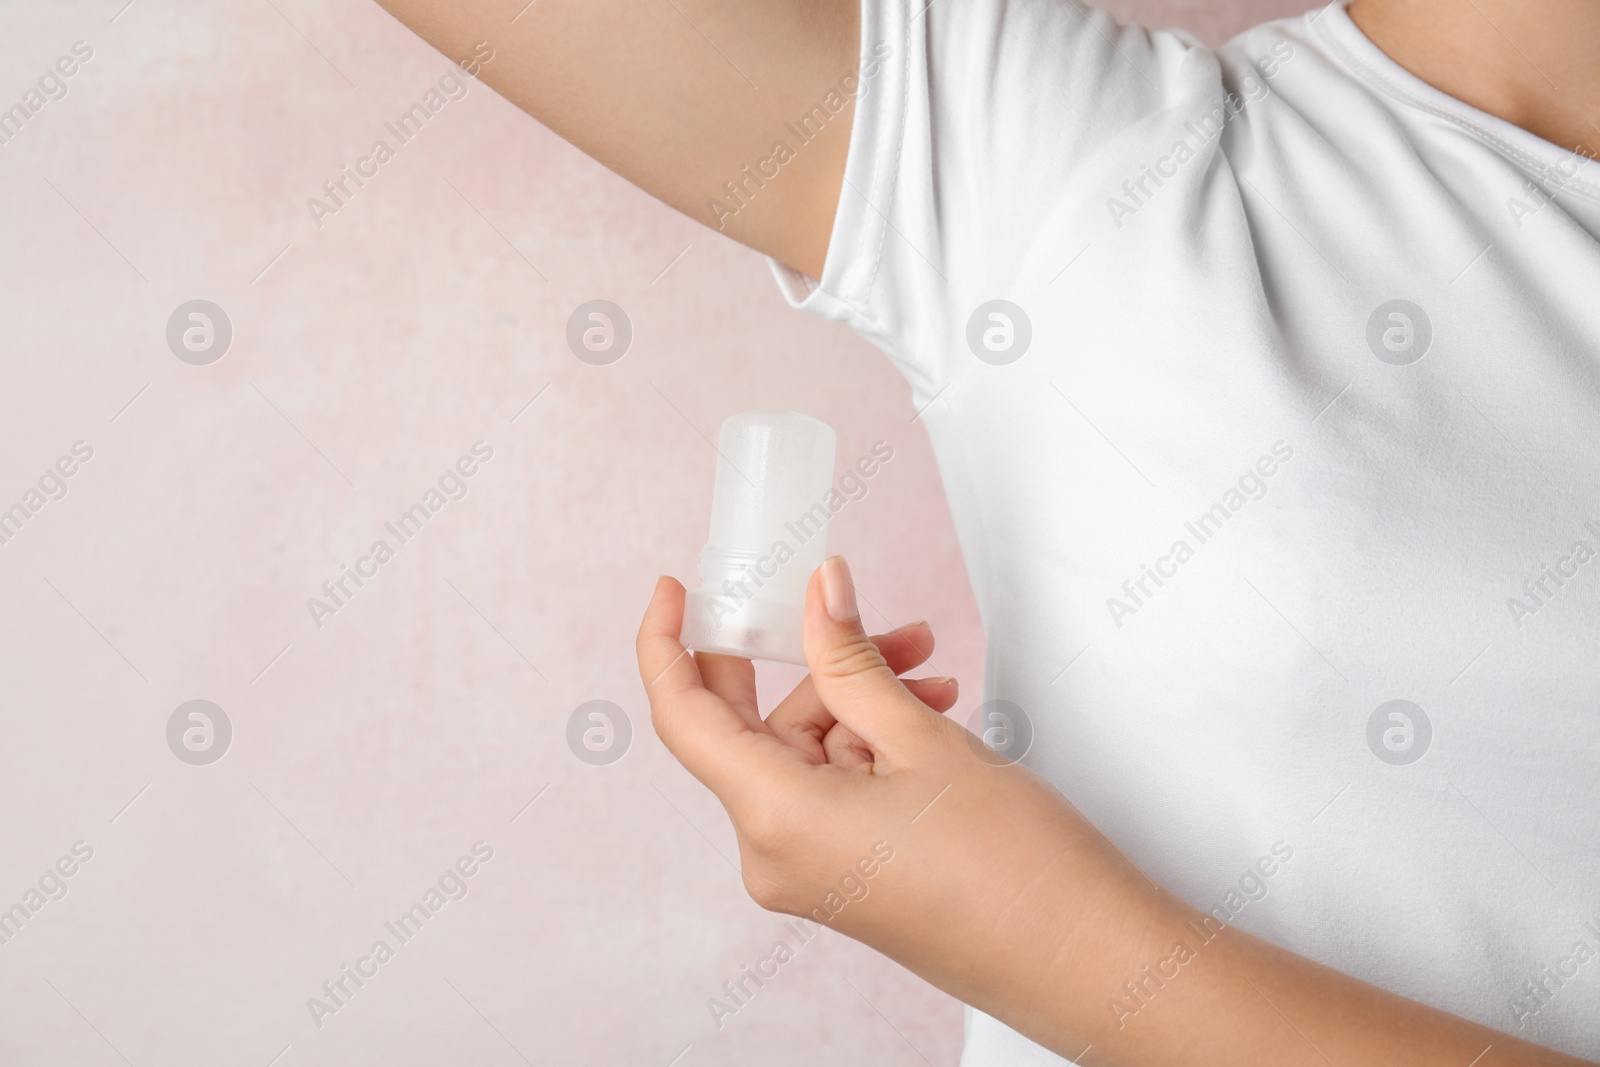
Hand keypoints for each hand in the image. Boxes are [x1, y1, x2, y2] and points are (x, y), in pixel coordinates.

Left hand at [636, 556, 1171, 1049]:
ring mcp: (810, 872)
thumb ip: (853, 659)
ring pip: (806, 753)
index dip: (669, 643)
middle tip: (865, 617)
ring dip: (861, 704)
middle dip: (816, 665)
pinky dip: (871, 747)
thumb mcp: (922, 738)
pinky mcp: (845, 877)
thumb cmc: (1015, 867)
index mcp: (774, 820)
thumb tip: (818, 591)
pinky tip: (929, 720)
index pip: (684, 715)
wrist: (1083, 959)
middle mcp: (775, 855)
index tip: (675, 589)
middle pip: (759, 729)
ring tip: (932, 678)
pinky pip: (832, 789)